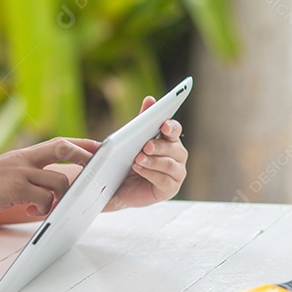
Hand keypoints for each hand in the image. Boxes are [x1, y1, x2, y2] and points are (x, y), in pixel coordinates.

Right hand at [0, 137, 96, 221]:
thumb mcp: (7, 173)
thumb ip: (28, 174)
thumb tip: (50, 186)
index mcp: (25, 154)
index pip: (59, 143)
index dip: (81, 144)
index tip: (100, 147)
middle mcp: (25, 159)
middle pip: (63, 148)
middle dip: (84, 157)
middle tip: (95, 171)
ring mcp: (21, 172)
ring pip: (59, 181)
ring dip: (61, 197)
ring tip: (48, 208)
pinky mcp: (15, 188)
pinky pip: (44, 199)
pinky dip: (45, 209)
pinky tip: (33, 213)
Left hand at [105, 96, 187, 210]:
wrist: (115, 189)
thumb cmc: (124, 162)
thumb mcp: (124, 142)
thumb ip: (132, 126)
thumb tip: (146, 102)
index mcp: (167, 139)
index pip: (173, 129)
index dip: (170, 126)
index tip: (163, 124)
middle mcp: (176, 155)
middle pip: (175, 147)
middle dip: (161, 145)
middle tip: (146, 145)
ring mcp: (176, 173)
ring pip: (171, 164)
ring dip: (154, 161)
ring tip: (138, 159)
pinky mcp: (170, 189)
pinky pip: (165, 181)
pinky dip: (152, 174)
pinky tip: (139, 170)